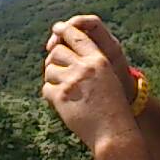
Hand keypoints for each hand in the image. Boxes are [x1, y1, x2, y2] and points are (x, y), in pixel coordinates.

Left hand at [42, 14, 141, 148]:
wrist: (113, 131)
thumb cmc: (112, 107)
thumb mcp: (106, 80)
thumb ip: (88, 67)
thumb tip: (60, 56)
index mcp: (99, 61)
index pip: (77, 37)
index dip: (65, 30)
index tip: (58, 28)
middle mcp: (85, 67)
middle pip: (57, 52)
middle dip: (55, 60)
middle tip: (60, 72)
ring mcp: (71, 81)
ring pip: (49, 70)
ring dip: (54, 79)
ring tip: (67, 92)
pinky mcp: (60, 95)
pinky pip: (46, 88)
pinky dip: (51, 94)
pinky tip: (64, 103)